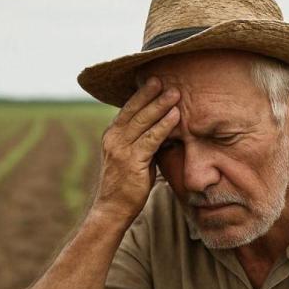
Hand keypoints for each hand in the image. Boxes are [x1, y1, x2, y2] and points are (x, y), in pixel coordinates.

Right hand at [92, 77, 180, 222]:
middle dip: (150, 94)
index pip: (128, 110)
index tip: (154, 81)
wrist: (112, 209)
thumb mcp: (134, 158)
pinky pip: (151, 139)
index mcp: (112, 136)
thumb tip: (164, 128)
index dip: (141, 95)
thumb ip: (144, 142)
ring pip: (143, 121)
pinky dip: (164, 126)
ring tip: (175, 93)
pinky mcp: (131, 161)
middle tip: (165, 79)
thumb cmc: (126, 186)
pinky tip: (175, 116)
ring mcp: (121, 149)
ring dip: (160, 105)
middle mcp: (113, 139)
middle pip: (134, 110)